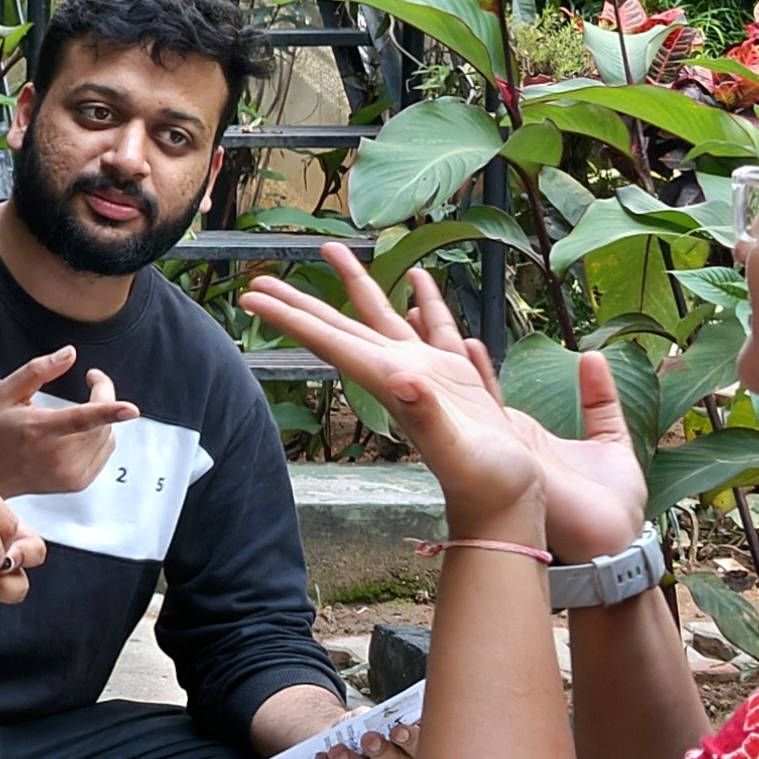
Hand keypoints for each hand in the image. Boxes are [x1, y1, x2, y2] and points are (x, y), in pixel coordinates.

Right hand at [0, 346, 137, 500]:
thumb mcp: (7, 392)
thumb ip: (39, 370)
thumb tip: (69, 354)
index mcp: (39, 430)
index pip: (79, 419)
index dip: (108, 411)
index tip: (130, 409)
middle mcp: (56, 456)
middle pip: (101, 423)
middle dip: (103, 397)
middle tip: (91, 382)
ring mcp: (68, 474)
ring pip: (107, 436)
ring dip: (102, 418)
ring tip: (76, 412)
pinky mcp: (77, 483)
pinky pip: (105, 450)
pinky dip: (99, 436)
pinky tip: (78, 434)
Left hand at [243, 248, 639, 554]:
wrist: (506, 507)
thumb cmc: (483, 483)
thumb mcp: (457, 449)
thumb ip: (429, 415)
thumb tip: (403, 381)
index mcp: (390, 382)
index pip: (330, 341)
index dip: (291, 318)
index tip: (252, 297)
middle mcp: (399, 374)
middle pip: (340, 326)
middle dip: (302, 299)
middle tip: (263, 274)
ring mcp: (426, 373)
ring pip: (382, 317)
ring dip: (358, 285)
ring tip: (334, 251)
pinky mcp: (457, 377)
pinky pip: (434, 326)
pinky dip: (425, 301)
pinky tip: (418, 282)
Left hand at [243, 678, 411, 758]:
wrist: (339, 741)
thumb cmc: (363, 728)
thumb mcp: (370, 717)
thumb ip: (375, 718)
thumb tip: (371, 719)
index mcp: (413, 752)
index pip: (419, 747)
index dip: (411, 740)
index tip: (398, 730)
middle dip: (381, 752)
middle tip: (368, 739)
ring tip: (337, 750)